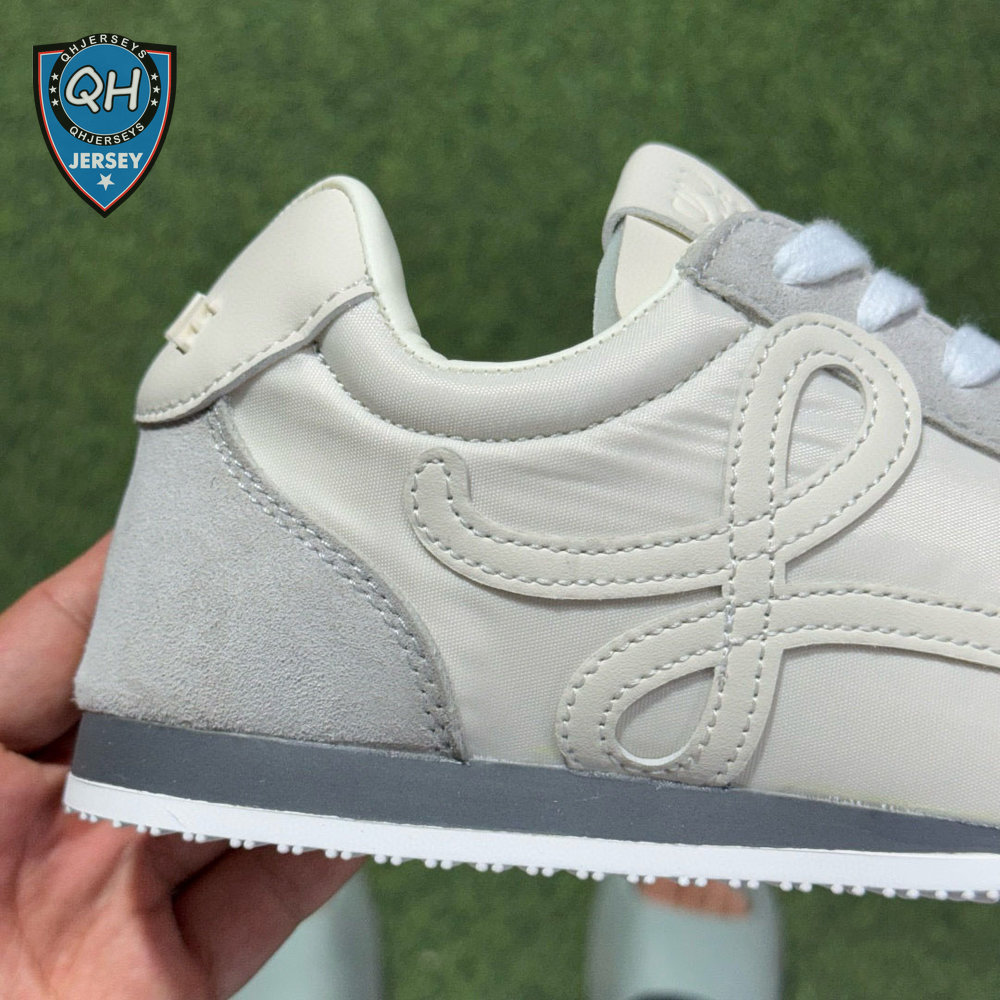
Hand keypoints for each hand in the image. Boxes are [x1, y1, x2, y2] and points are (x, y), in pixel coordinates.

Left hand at [0, 536, 361, 998]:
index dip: (163, 586)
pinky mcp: (170, 975)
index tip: (238, 526)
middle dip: (250, 672)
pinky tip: (364, 803)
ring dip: (302, 762)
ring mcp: (121, 894)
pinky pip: (265, 900)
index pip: (96, 640)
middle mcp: (67, 816)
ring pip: (239, 807)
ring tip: (367, 698)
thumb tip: (124, 556)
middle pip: (184, 724)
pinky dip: (322, 853)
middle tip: (323, 612)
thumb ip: (39, 647)